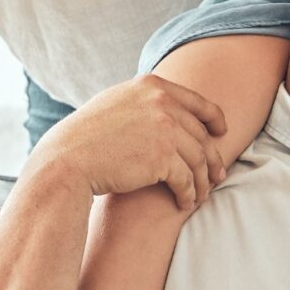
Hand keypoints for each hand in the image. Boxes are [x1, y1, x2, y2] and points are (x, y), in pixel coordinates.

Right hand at [31, 74, 230, 213]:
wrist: (67, 161)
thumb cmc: (86, 138)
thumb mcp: (115, 103)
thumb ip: (142, 102)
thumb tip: (165, 106)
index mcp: (152, 86)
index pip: (197, 102)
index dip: (214, 119)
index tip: (222, 132)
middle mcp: (162, 102)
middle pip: (201, 135)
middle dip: (212, 158)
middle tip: (218, 175)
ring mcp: (165, 129)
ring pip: (199, 159)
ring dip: (204, 181)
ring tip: (202, 195)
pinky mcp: (163, 158)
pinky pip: (187, 179)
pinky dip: (189, 194)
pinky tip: (186, 203)